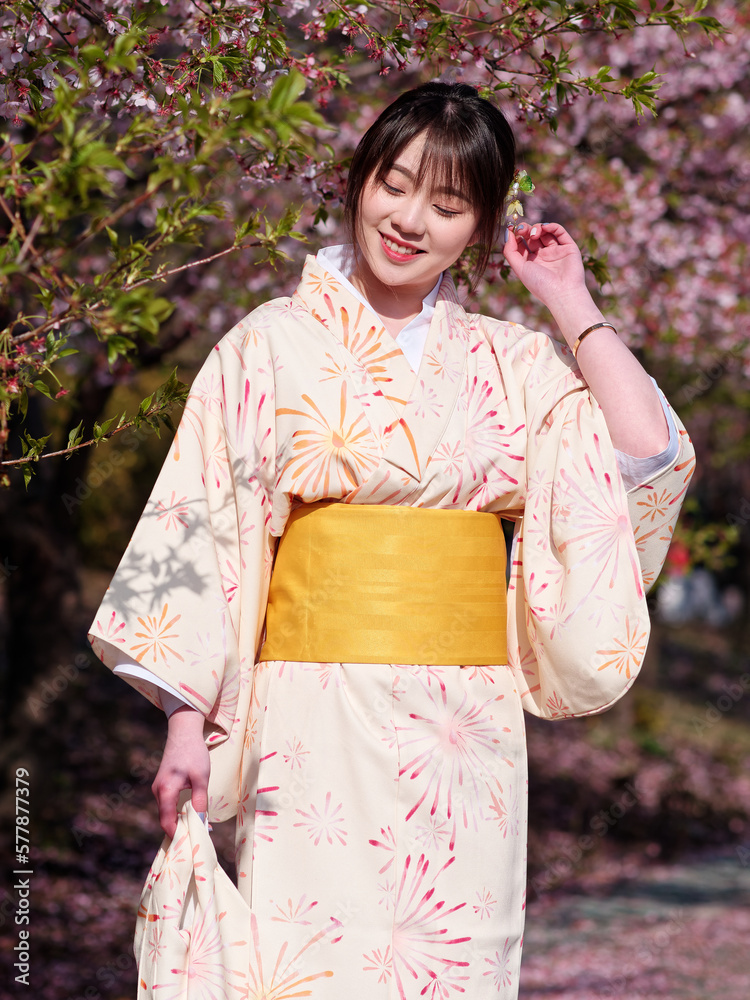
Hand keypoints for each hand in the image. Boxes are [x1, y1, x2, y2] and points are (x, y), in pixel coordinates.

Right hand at [151, 706, 208, 837]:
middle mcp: (158, 791)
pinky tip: (192, 811)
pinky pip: (169, 803)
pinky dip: (178, 810)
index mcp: (165, 791)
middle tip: (198, 836)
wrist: (183, 732)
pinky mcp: (163, 784)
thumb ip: (199, 800)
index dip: (177, 835)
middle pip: (166, 818)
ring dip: (180, 819)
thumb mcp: (201, 778)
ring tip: (199, 825)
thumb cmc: (193, 753)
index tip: (190, 843)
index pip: (166, 822)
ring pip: (167, 811)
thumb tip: (199, 822)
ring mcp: (159, 787)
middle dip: (181, 829)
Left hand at [503, 222, 587, 312]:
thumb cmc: (540, 284)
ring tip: (534, 233)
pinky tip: (544, 228)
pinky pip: (559, 232)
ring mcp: (556, 251)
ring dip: (537, 228)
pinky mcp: (568, 247)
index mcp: (531, 263)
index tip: (511, 229)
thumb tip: (507, 233)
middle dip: (526, 229)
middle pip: (533, 236)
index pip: (522, 244)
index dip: (516, 236)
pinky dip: (551, 226)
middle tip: (521, 229)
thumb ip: (510, 251)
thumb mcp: (519, 268)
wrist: (562, 292)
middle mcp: (544, 256)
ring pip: (546, 232)